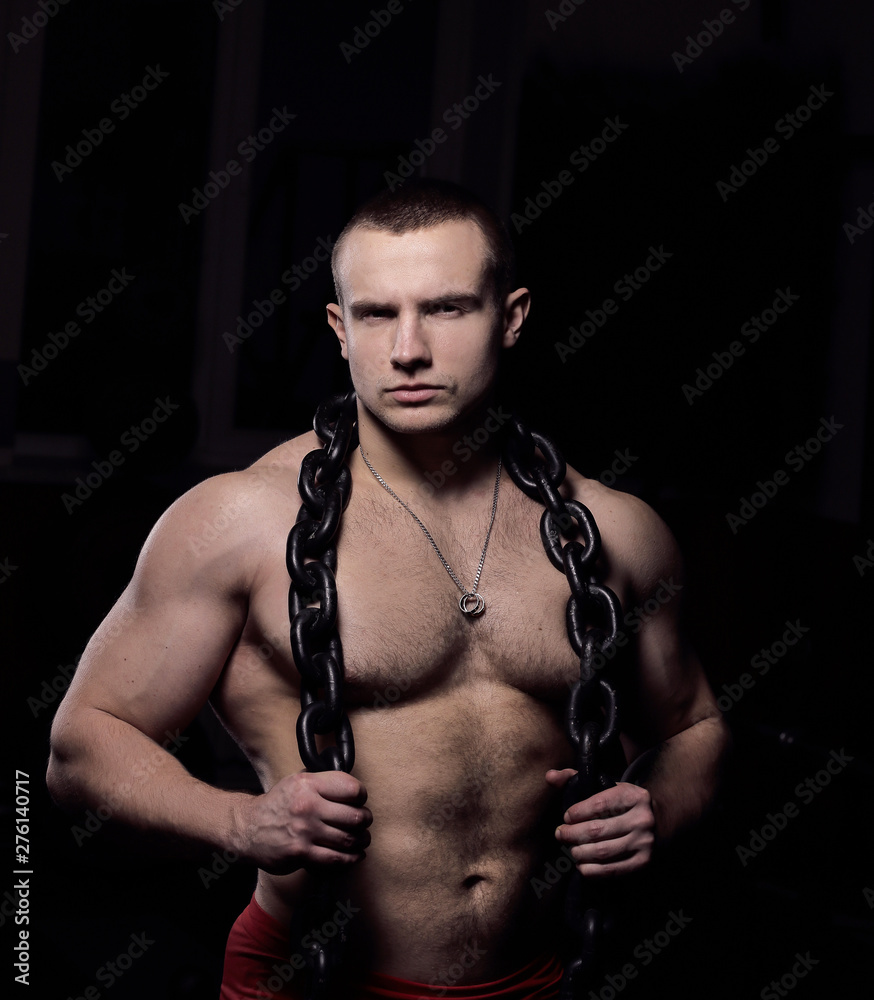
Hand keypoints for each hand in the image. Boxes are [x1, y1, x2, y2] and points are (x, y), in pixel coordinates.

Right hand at [235, 770, 371, 873]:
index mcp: (308, 784)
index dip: (361, 796)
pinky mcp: (301, 853)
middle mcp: (307, 806)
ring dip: (361, 841)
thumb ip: (323, 782)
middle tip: (364, 821)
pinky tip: (354, 855)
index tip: (360, 801)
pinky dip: (351, 859)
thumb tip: (353, 788)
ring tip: (362, 839)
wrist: (248, 828)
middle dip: (365, 820)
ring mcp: (304, 831)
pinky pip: (336, 859)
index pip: (351, 788)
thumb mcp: (297, 782)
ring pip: (348, 839)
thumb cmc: (278, 804)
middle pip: (355, 816)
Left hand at [545, 771, 654, 876]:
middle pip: (598, 830)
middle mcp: (642, 819)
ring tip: (570, 849)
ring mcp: (644, 842)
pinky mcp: (643, 862)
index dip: (578, 812)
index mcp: (633, 796)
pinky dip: (593, 871)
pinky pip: (613, 870)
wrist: (660, 821)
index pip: (600, 803)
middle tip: (560, 834)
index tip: (566, 816)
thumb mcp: (606, 784)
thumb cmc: (622, 803)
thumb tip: (549, 776)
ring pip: (603, 851)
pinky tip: (581, 865)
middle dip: (572, 834)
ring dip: (580, 852)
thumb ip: (574, 778)